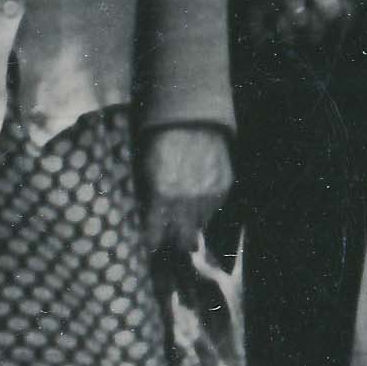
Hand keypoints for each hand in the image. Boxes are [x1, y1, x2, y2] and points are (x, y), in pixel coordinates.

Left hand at [142, 126, 232, 261]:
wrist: (191, 123)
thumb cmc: (160, 148)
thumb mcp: (143, 174)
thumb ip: (146, 201)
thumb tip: (146, 223)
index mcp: (162, 197)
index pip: (155, 237)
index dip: (152, 241)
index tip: (151, 241)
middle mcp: (187, 200)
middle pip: (183, 241)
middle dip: (176, 241)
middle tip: (171, 236)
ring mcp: (209, 194)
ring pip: (200, 226)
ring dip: (191, 223)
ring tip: (184, 211)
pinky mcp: (223, 187)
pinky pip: (213, 209)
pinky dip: (205, 207)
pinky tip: (197, 195)